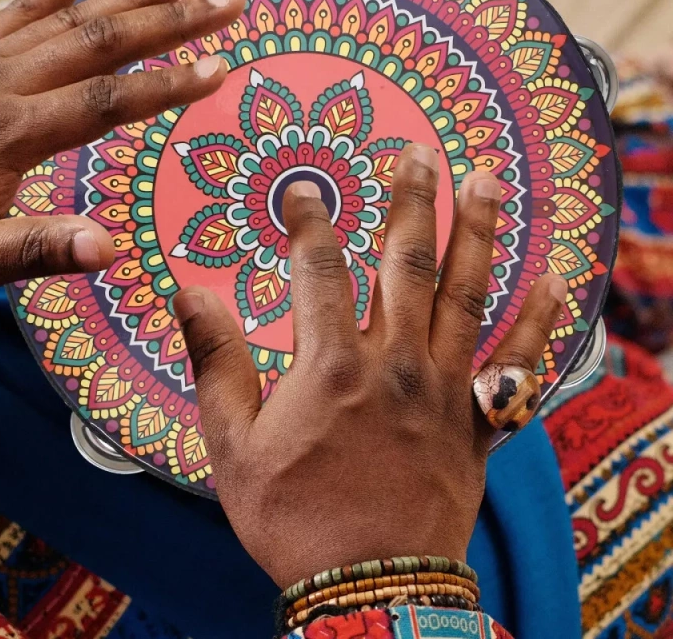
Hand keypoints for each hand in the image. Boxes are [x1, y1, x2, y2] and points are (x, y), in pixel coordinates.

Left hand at [0, 0, 244, 298]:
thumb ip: (34, 251)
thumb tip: (108, 248)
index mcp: (8, 135)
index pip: (104, 102)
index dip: (166, 85)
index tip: (217, 69)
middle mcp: (2, 84)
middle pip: (101, 41)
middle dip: (173, 19)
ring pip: (73, 13)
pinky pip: (23, 3)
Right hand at [173, 144, 566, 587]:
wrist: (367, 590)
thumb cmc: (294, 517)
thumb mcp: (232, 444)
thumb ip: (215, 362)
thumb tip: (189, 295)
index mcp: (332, 366)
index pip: (319, 268)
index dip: (310, 220)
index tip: (304, 189)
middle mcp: (396, 363)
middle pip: (408, 263)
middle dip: (411, 200)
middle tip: (417, 151)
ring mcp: (445, 389)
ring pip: (468, 295)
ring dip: (477, 233)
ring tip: (485, 181)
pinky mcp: (478, 422)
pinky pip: (517, 366)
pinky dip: (538, 323)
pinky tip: (553, 281)